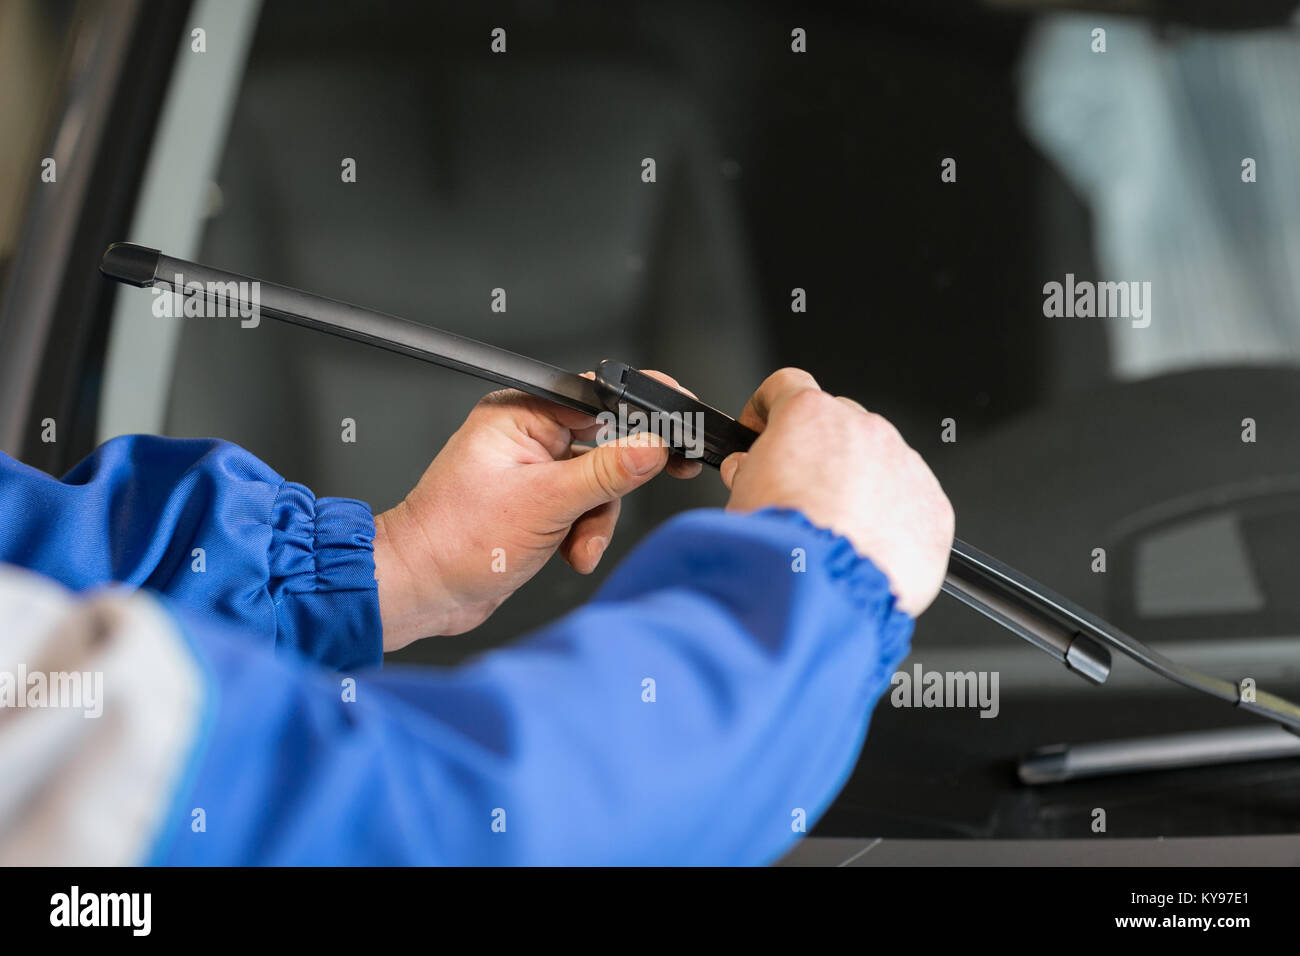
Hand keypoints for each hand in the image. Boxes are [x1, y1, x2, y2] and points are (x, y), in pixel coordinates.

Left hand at [372, 373, 701, 649]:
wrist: (422, 591)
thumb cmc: (456, 541)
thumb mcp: (546, 503)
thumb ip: (606, 473)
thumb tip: (652, 447)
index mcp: (520, 413)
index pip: (598, 398)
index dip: (640, 420)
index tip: (673, 437)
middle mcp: (526, 435)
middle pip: (605, 446)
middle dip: (609, 491)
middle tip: (614, 508)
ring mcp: (531, 471)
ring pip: (599, 484)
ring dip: (595, 522)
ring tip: (576, 548)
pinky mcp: (535, 503)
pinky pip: (583, 508)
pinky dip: (583, 534)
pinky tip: (568, 553)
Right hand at [719, 368, 953, 615]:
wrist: (819, 591)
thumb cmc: (777, 544)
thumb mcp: (738, 495)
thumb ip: (748, 470)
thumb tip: (749, 470)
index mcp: (810, 416)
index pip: (787, 386)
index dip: (769, 408)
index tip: (763, 431)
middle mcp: (864, 430)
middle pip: (840, 425)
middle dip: (819, 452)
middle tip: (800, 493)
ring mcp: (905, 465)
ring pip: (882, 464)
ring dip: (860, 486)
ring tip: (837, 533)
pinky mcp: (934, 507)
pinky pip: (913, 503)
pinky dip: (893, 520)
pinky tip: (868, 550)